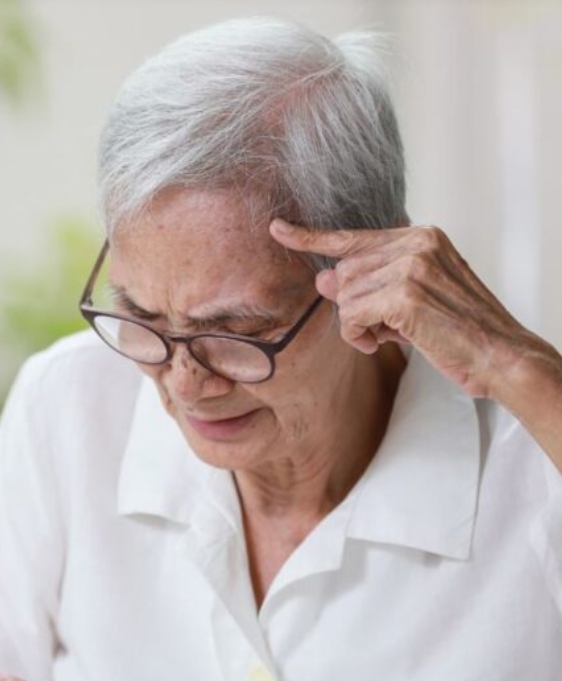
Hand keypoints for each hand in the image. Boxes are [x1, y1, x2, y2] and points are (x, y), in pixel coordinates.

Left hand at [269, 219, 549, 399]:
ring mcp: (410, 266)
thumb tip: (322, 278)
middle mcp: (416, 243)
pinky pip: (351, 316)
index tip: (277, 229)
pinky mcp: (404, 294)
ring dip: (358, 326)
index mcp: (421, 237)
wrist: (499, 355)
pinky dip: (358, 336)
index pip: (353, 236)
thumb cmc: (458, 331)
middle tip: (384, 327)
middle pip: (344, 273)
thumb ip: (370, 284)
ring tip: (390, 335)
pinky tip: (381, 343)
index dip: (310, 237)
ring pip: (344, 297)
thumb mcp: (411, 301)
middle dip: (353, 306)